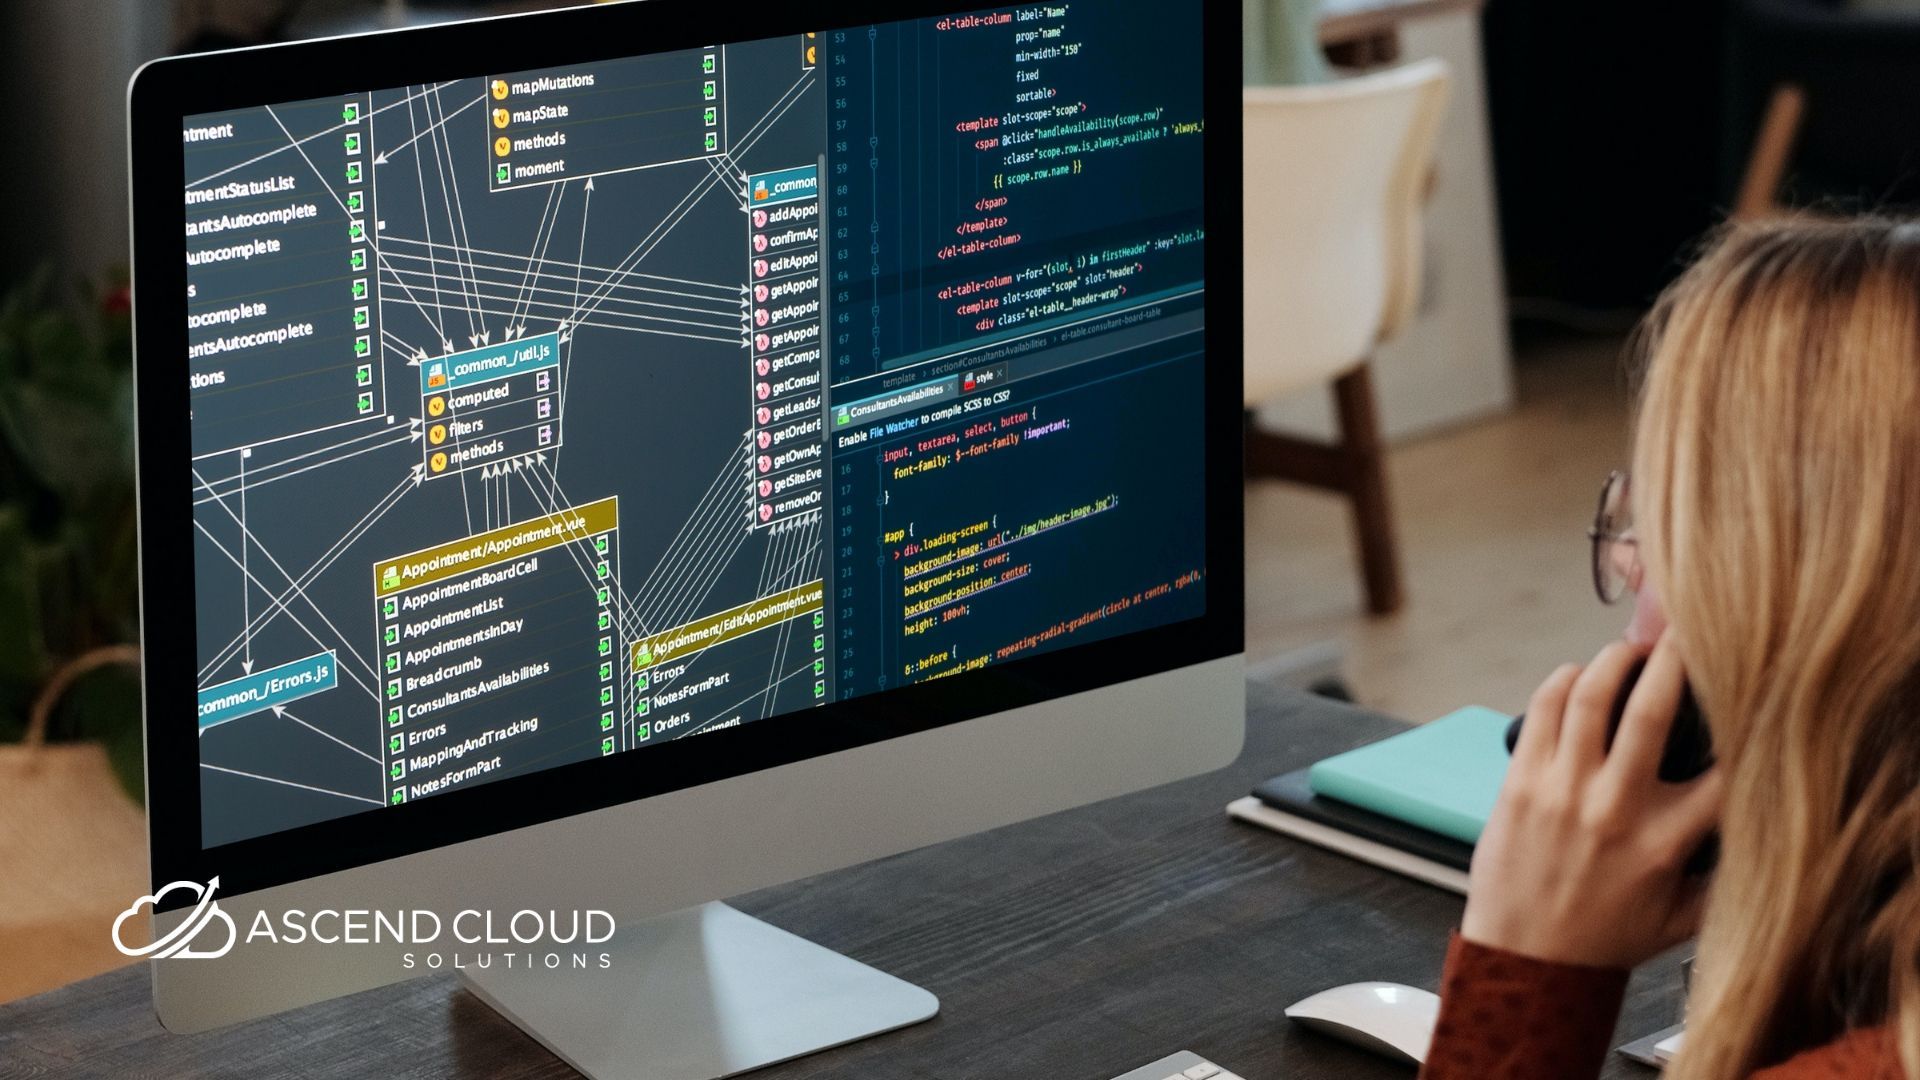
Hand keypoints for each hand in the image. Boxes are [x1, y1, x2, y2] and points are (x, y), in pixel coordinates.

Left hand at [1461, 637, 1721, 968]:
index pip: (1724, 770)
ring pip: (1591, 695)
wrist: (1525, 959)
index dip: (1743, 725)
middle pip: (1654, 709)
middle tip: (1685, 636)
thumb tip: (1760, 836)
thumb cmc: (1602, 937)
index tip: (1749, 695)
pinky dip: (1562, 680)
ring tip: (1628, 652)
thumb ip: (1724, 875)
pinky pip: (1542, 709)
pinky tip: (1576, 675)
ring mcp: (1562, 789)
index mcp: (1664, 841)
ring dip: (1613, 659)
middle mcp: (1614, 807)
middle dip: (1676, 660)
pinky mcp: (1519, 781)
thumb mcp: (1682, 918)